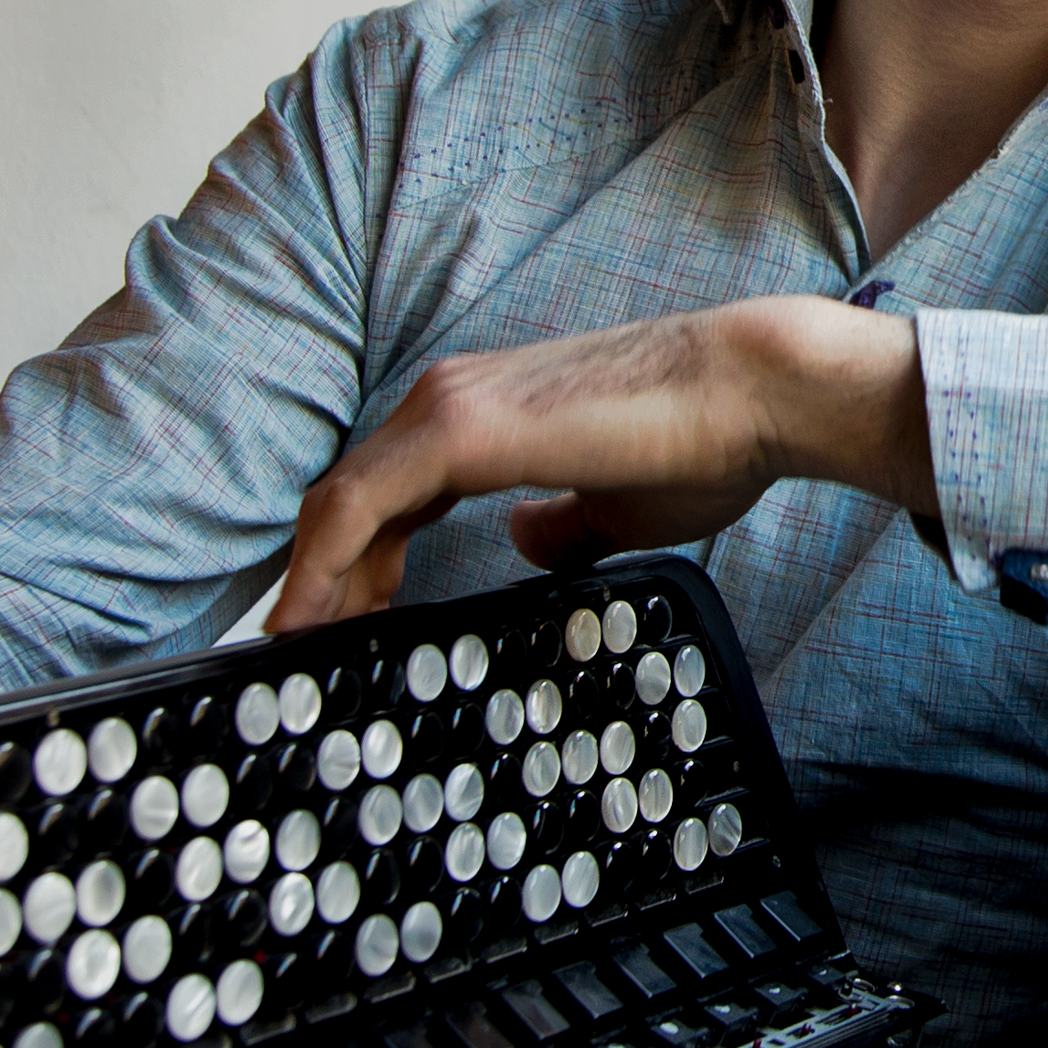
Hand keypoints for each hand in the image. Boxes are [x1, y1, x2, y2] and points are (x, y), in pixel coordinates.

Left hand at [272, 298, 930, 629]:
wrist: (750, 392)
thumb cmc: (701, 444)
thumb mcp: (616, 506)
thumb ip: (561, 525)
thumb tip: (524, 541)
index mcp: (483, 414)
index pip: (390, 491)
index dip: (358, 561)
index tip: (349, 625)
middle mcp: (450, 398)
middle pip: (352, 497)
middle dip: (325, 579)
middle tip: (312, 655)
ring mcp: (448, 407)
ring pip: (340, 501)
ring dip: (312, 578)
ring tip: (297, 651)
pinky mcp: (458, 430)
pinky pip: (356, 506)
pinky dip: (322, 565)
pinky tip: (312, 619)